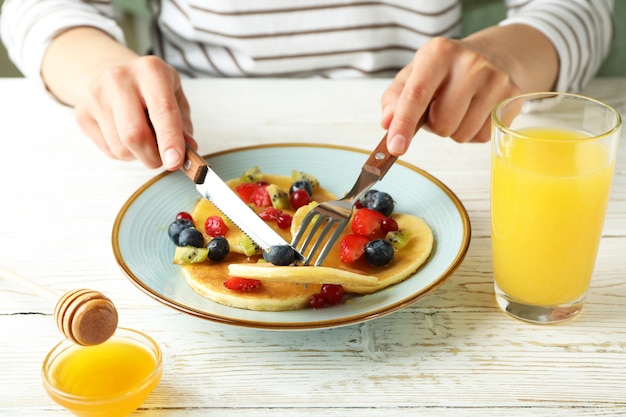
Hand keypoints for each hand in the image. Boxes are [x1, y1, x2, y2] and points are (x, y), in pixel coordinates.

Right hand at [73, 55, 194, 169]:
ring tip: (143, 140)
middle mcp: (120, 78)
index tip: (175, 162)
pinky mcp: (82, 113)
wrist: (108, 71)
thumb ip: (183, 125)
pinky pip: (108, 150)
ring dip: (138, 156)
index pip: (163, 111)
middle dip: (153, 157)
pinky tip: (125, 136)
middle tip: (163, 159)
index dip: (170, 140)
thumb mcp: (174, 97)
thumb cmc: (149, 88)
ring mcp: (97, 95)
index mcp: (151, 70)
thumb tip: (188, 152)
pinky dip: (123, 153)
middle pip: (135, 134)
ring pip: (121, 147)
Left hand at [380, 36, 521, 154]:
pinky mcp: (512, 95)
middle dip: (435, 125)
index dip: (403, 125)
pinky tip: (475, 112)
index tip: (395, 147)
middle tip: (440, 108)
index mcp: (438, 53)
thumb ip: (394, 99)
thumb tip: (387, 122)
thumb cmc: (445, 71)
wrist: (493, 55)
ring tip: (459, 108)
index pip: (416, 95)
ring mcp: (495, 78)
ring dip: (454, 130)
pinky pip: (483, 136)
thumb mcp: (414, 75)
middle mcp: (469, 62)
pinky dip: (473, 132)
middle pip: (442, 123)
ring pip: (462, 134)